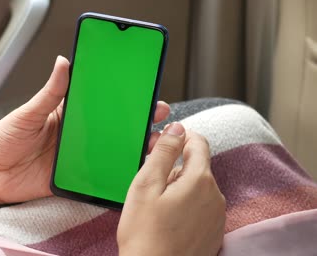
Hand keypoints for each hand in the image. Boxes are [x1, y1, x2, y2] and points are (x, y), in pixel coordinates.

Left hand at [0, 55, 170, 205]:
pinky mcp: (73, 178)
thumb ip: (49, 92)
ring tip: (152, 143)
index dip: (120, 97)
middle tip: (156, 115)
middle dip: (136, 121)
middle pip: (111, 127)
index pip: (98, 103)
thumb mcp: (27, 113)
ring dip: (132, 147)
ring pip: (110, 151)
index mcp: (66, 114)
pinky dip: (115, 173)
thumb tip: (64, 64)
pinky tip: (131, 170)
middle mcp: (76, 135)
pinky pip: (98, 175)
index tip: (141, 90)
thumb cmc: (2, 139)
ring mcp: (76, 158)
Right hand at [117, 123, 225, 255]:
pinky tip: (166, 218)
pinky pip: (201, 206)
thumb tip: (177, 128)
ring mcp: (216, 216)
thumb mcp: (146, 185)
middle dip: (175, 164)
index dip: (179, 137)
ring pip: (198, 187)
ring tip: (155, 203)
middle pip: (197, 165)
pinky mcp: (213, 232)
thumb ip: (163, 152)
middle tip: (149, 178)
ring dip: (179, 185)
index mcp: (200, 180)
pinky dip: (185, 204)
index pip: (198, 142)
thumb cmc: (144, 234)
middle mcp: (215, 196)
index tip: (160, 144)